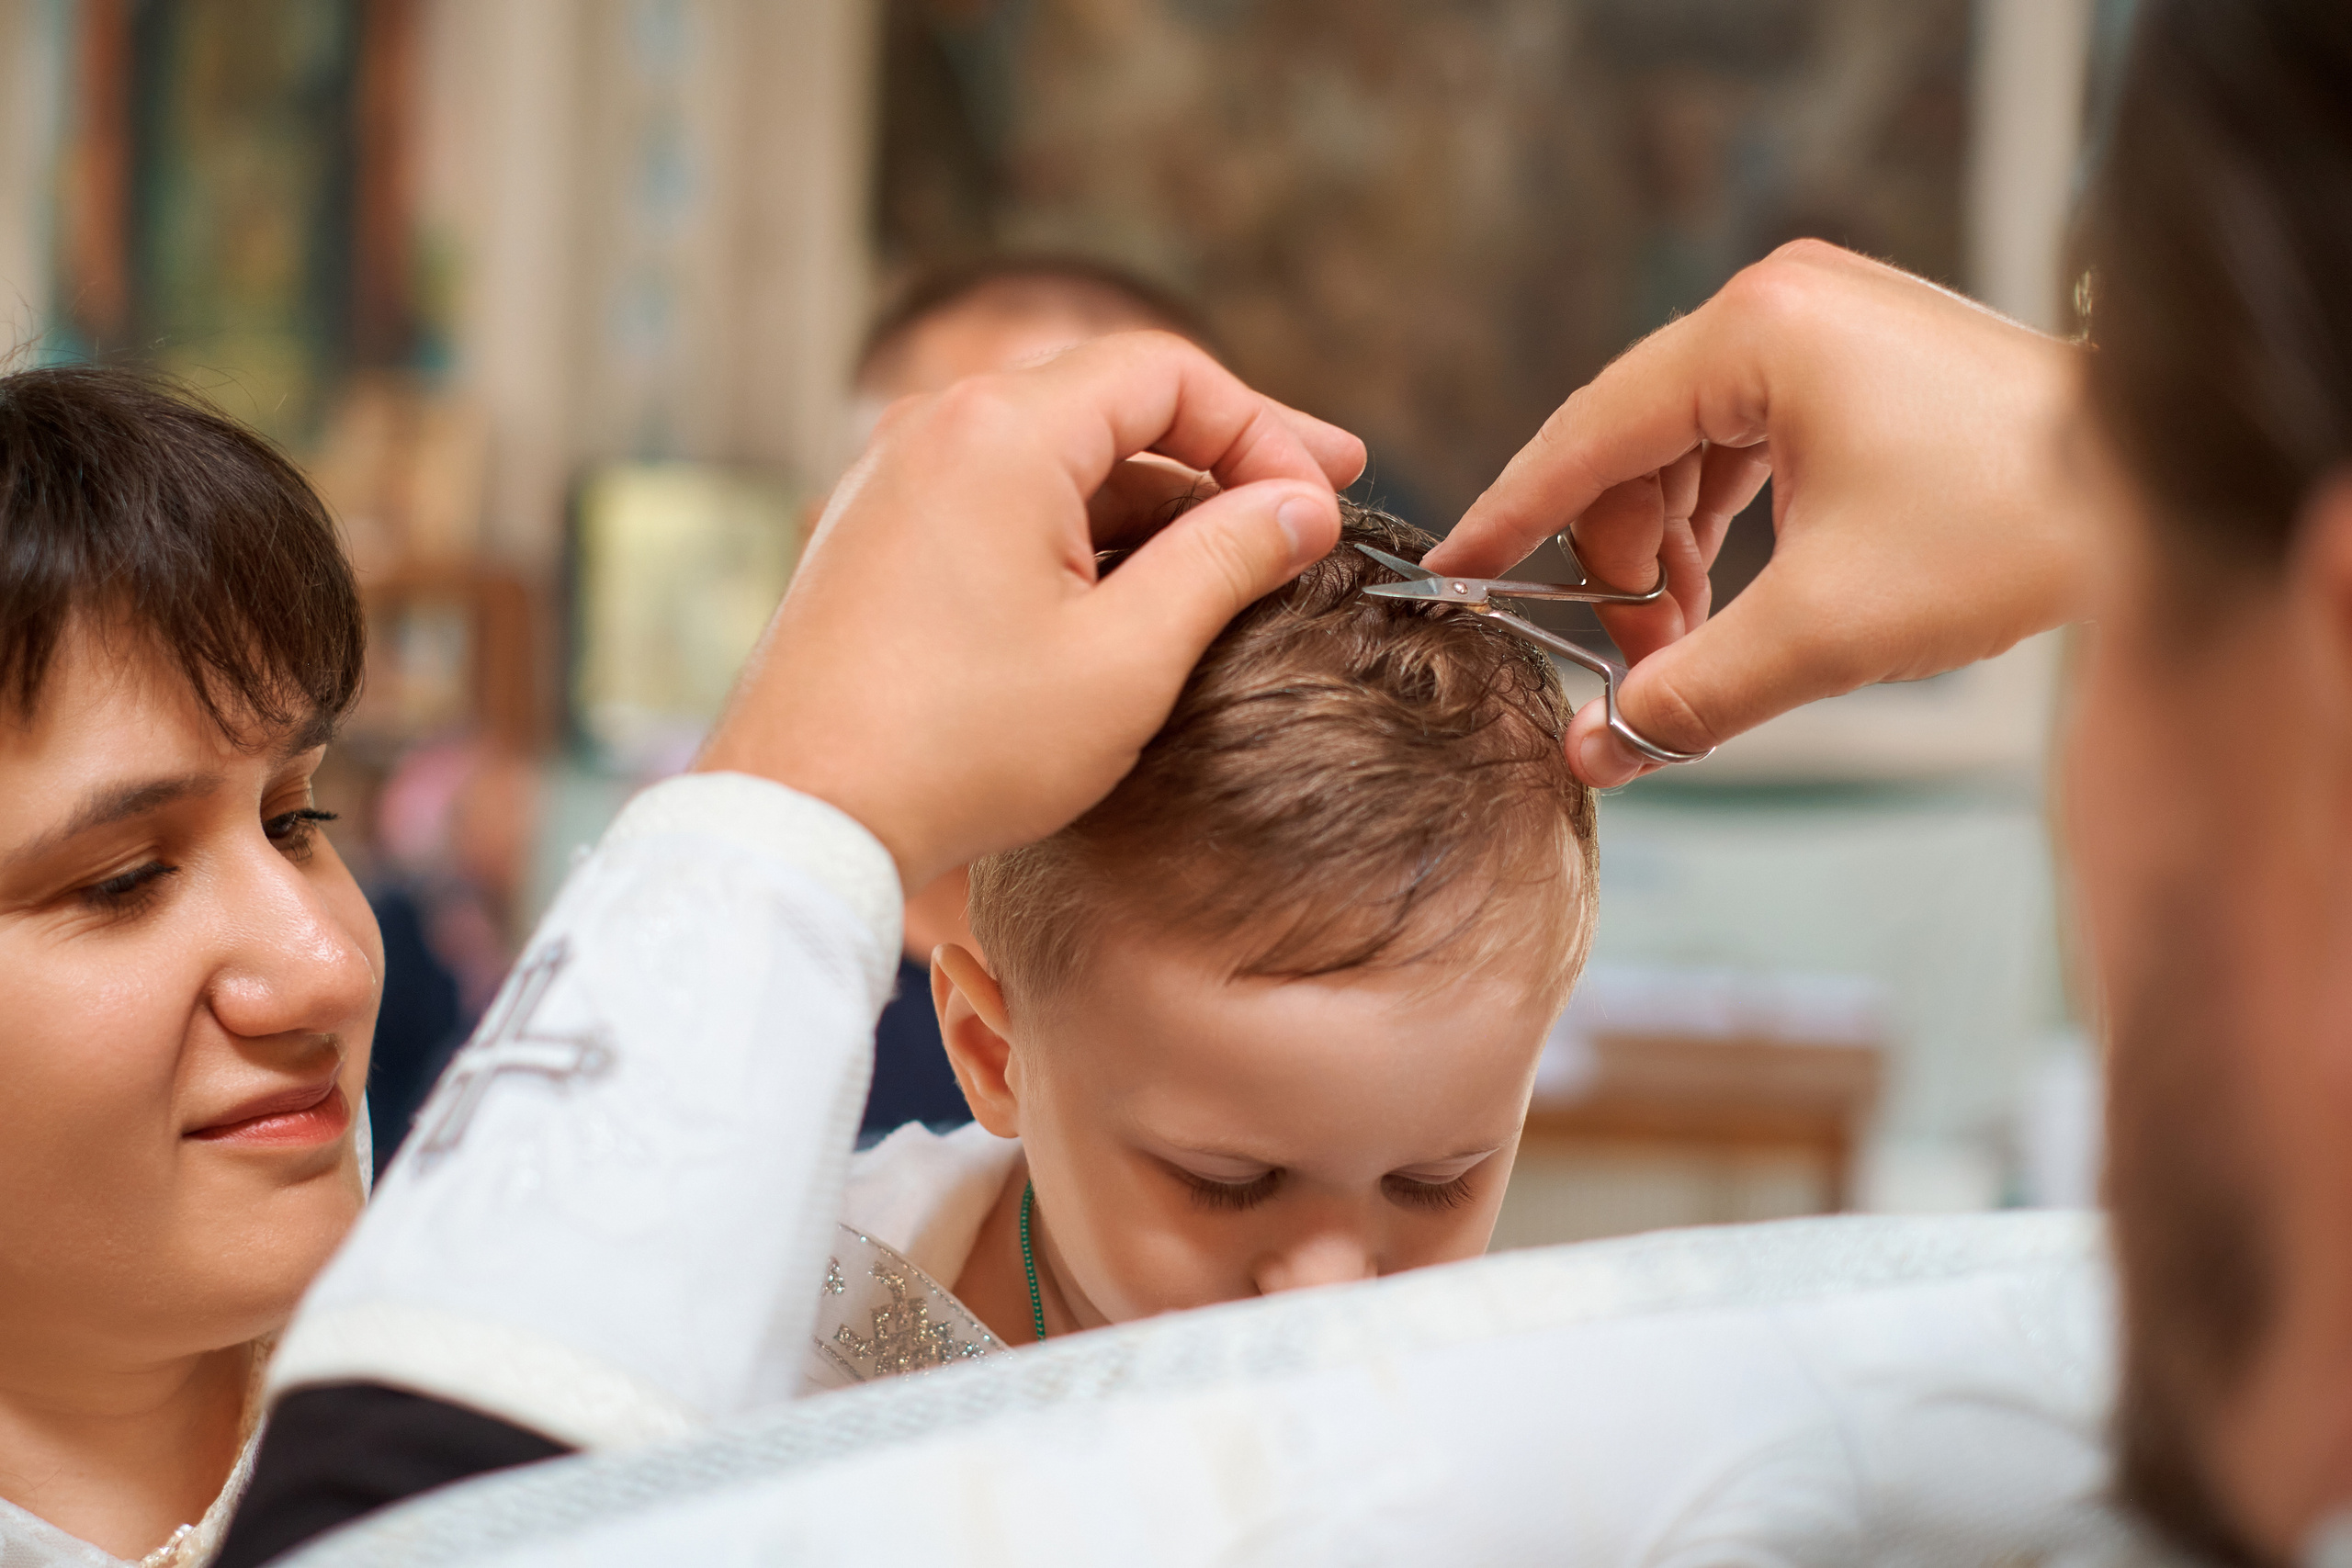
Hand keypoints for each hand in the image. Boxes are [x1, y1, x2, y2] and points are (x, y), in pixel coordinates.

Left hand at [697, 332, 1365, 889]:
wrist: (800, 818)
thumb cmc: (960, 745)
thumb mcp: (1127, 658)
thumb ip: (1226, 562)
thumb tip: (1300, 509)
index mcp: (1000, 430)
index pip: (1167, 374)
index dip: (1266, 428)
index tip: (1327, 493)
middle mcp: (936, 427)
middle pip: (1113, 402)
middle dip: (1222, 453)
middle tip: (1311, 503)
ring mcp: (895, 478)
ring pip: (1059, 456)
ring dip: (1155, 501)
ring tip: (1237, 563)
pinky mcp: (877, 535)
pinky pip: (1002, 499)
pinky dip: (1082, 531)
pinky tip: (1138, 592)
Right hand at [1427, 241, 2090, 785]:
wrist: (2164, 497)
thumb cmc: (2010, 531)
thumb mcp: (1825, 629)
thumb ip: (1687, 693)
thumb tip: (1591, 757)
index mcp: (1756, 331)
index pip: (1585, 433)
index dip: (1513, 517)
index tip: (1450, 575)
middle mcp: (1779, 305)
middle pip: (1633, 449)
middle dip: (1625, 568)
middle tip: (1642, 672)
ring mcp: (1822, 325)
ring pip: (1687, 454)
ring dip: (1677, 558)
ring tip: (1700, 648)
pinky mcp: (1856, 359)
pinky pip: (1745, 446)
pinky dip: (1728, 528)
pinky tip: (1740, 599)